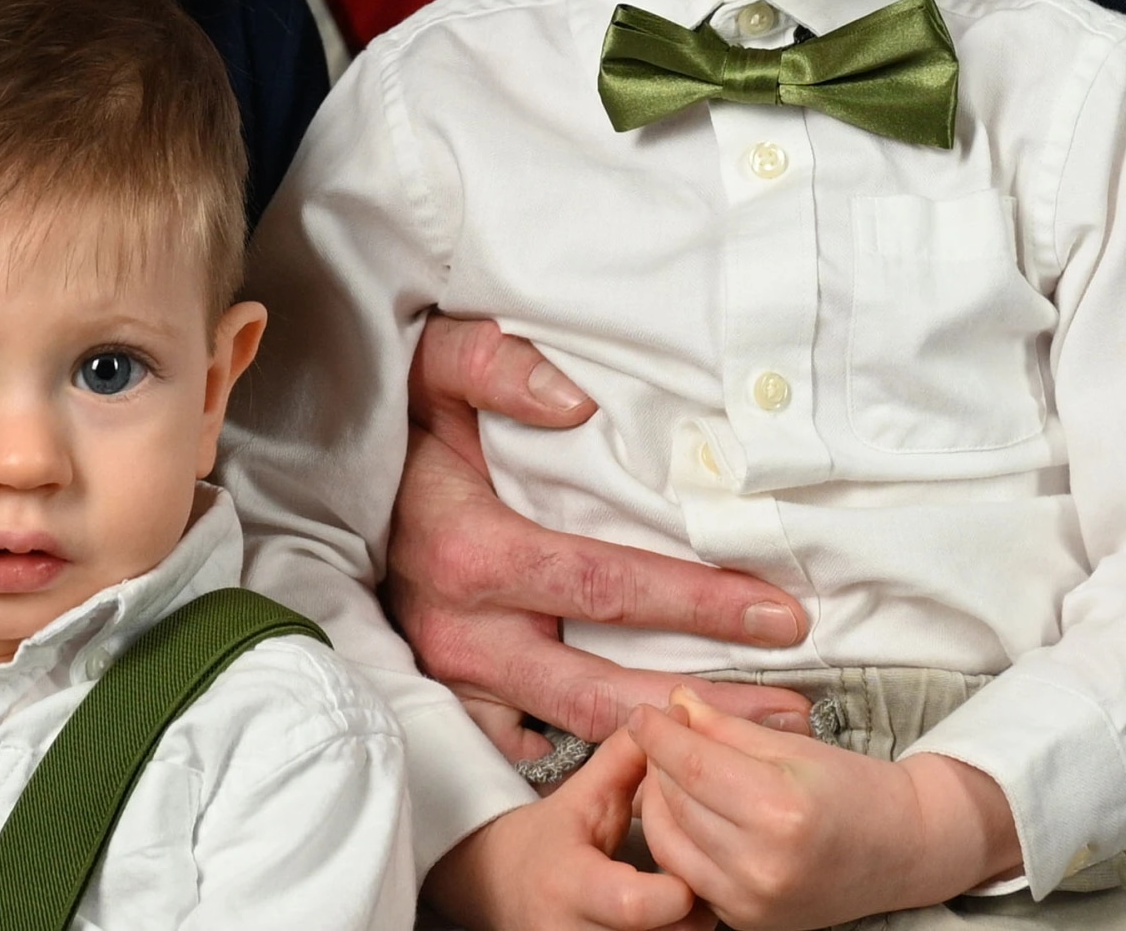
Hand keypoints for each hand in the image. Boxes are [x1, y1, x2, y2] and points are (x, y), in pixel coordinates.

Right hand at [391, 315, 814, 757]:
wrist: (331, 467)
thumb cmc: (408, 416)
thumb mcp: (440, 364)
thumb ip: (499, 366)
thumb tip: (574, 401)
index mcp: (475, 551)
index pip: (608, 586)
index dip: (697, 603)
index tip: (778, 612)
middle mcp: (466, 630)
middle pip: (602, 685)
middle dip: (701, 701)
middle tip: (794, 706)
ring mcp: (459, 674)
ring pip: (573, 725)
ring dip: (664, 738)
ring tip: (751, 736)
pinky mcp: (454, 695)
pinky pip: (527, 745)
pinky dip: (592, 758)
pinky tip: (658, 760)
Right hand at [424, 732, 708, 930]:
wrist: (500, 890)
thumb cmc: (548, 842)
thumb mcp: (582, 796)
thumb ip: (626, 758)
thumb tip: (676, 715)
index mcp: (573, 886)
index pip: (637, 905)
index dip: (678, 891)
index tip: (690, 869)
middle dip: (693, 912)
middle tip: (697, 882)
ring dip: (684, 929)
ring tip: (683, 899)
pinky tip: (667, 917)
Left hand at [627, 687, 1021, 929]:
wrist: (901, 851)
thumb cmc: (856, 789)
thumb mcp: (795, 746)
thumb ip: (728, 728)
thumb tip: (677, 702)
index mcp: (781, 809)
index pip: (693, 765)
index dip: (660, 735)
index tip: (644, 711)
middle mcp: (761, 863)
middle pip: (675, 804)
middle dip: (657, 764)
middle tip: (662, 734)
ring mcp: (751, 900)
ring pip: (669, 844)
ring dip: (657, 803)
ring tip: (672, 772)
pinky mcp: (745, 920)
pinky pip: (687, 874)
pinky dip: (676, 841)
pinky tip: (686, 812)